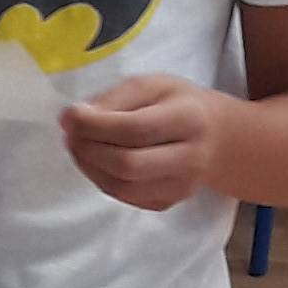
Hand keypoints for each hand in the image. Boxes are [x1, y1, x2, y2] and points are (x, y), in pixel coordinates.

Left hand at [61, 71, 228, 212]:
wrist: (218, 138)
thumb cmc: (180, 104)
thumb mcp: (154, 85)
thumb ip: (116, 98)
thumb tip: (74, 119)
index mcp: (189, 119)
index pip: (135, 129)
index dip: (95, 125)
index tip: (68, 116)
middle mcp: (190, 158)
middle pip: (127, 164)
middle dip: (88, 149)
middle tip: (70, 134)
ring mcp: (180, 187)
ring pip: (121, 187)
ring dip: (89, 167)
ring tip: (77, 145)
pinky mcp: (168, 203)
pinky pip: (124, 197)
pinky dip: (100, 178)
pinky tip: (94, 160)